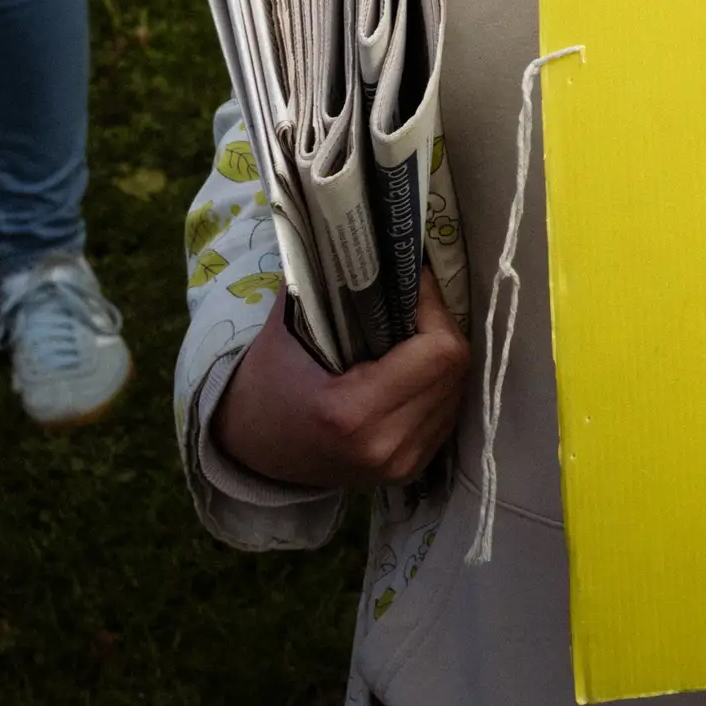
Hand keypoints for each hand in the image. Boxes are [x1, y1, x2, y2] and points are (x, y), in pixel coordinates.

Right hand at [210, 272, 472, 488]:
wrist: (248, 450)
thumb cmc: (266, 382)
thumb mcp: (289, 329)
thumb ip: (332, 283)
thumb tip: (372, 235)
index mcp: (353, 415)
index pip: (439, 350)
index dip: (433, 307)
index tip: (412, 283)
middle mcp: (386, 446)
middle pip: (455, 367)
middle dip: (439, 326)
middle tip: (412, 303)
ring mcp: (401, 464)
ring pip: (457, 388)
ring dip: (442, 356)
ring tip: (409, 336)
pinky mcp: (409, 470)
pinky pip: (447, 411)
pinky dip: (436, 384)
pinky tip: (409, 370)